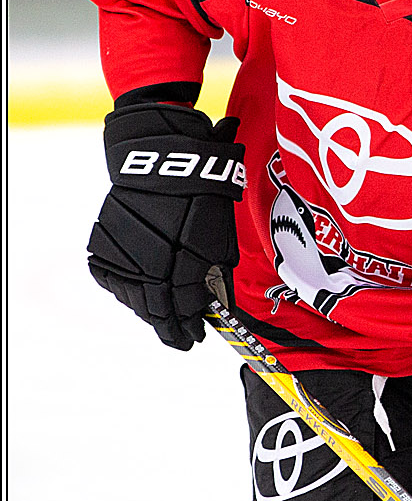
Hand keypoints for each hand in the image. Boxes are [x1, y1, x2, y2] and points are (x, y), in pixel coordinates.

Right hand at [87, 102, 245, 350]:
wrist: (164, 161)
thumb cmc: (203, 199)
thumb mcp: (221, 241)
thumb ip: (215, 279)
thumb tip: (214, 308)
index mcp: (178, 271)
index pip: (181, 316)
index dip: (189, 331)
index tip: (196, 339)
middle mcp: (145, 271)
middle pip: (154, 313)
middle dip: (169, 326)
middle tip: (179, 335)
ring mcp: (121, 260)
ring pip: (132, 300)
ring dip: (148, 309)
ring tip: (162, 313)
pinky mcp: (103, 248)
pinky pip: (114, 280)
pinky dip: (128, 288)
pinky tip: (140, 289)